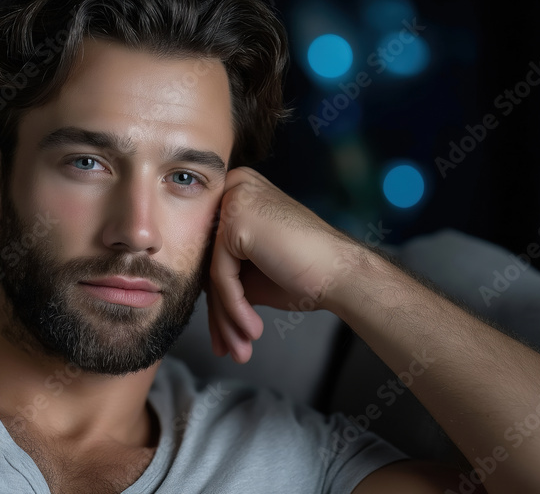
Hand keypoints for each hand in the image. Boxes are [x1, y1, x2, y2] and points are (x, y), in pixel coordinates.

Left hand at [205, 166, 363, 362]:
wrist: (342, 274)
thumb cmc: (305, 272)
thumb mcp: (253, 270)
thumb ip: (223, 271)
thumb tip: (196, 291)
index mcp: (237, 191)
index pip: (215, 253)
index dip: (219, 299)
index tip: (225, 335)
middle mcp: (233, 188)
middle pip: (212, 262)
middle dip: (221, 314)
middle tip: (228, 348)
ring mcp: (234, 201)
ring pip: (214, 273)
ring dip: (227, 319)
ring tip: (239, 350)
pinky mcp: (236, 221)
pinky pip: (222, 276)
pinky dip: (235, 308)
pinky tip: (251, 331)